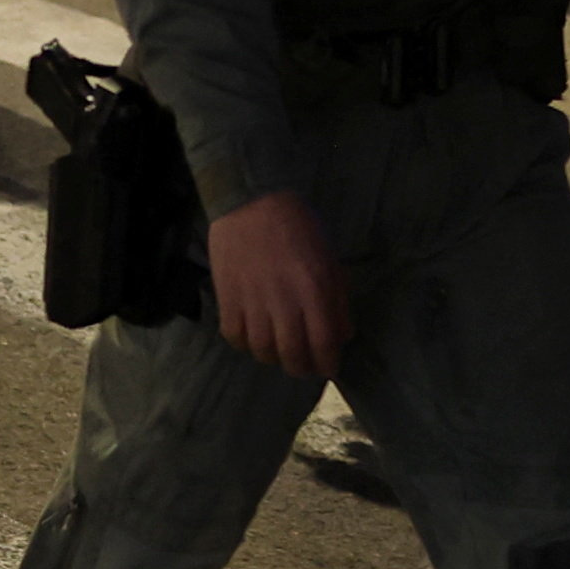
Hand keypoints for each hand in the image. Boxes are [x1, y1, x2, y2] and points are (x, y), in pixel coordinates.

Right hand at [205, 190, 344, 377]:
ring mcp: (253, 301)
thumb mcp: (328, 258)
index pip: (324, 342)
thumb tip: (342, 336)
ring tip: (278, 353)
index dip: (328, 363)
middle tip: (303, 366)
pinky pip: (235, 337)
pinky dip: (245, 344)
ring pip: (262, 350)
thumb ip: (337, 298)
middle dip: (301, 368)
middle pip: (292, 354)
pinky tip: (253, 338)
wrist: (249, 201)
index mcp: (314, 288)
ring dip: (273, 358)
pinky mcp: (227, 298)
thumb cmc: (296, 226)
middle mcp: (284, 300)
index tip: (328, 368)